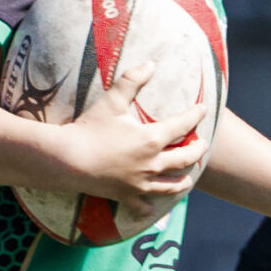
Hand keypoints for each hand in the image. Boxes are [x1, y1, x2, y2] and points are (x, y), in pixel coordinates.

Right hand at [53, 63, 210, 226]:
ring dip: (182, 181)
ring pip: (171, 186)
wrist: (68, 160)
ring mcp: (140, 183)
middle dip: (197, 150)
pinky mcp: (125, 196)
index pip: (182, 125)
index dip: (195, 115)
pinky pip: (142, 206)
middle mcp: (152, 164)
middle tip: (202, 145)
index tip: (202, 109)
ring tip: (188, 179)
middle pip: (184, 159)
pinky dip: (149, 207)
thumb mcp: (112, 101)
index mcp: (152, 139)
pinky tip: (152, 207)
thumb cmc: (90, 128)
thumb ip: (132, 80)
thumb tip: (150, 63)